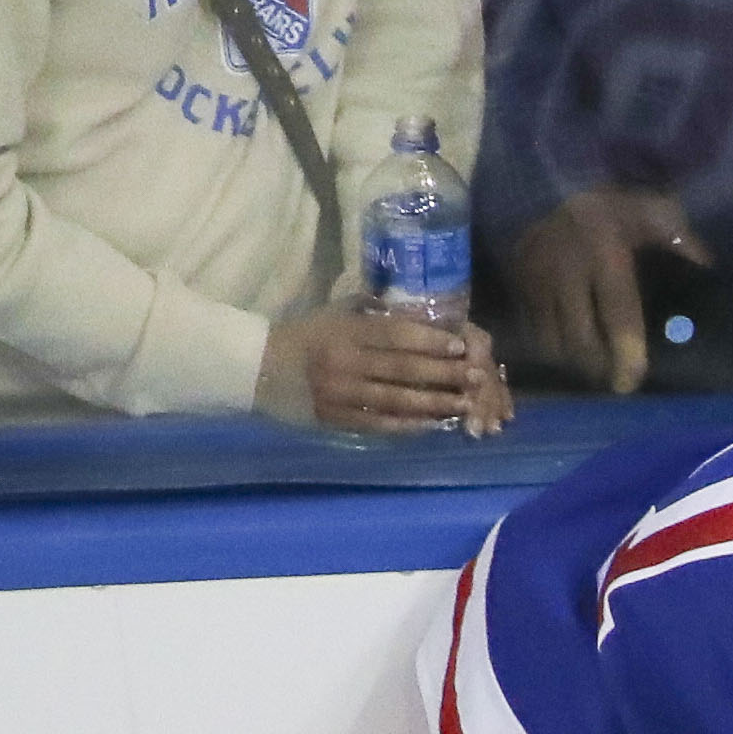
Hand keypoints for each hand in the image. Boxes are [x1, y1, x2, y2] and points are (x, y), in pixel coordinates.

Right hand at [261, 304, 508, 434]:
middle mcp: (345, 363)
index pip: (394, 335)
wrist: (256, 367)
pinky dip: (408, 425)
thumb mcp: (332, 315)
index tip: (460, 344)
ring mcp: (341, 394)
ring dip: (435, 403)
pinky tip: (433, 425)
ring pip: (397, 400)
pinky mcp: (337, 419)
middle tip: (476, 375)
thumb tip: (413, 308)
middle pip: (403, 369)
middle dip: (444, 373)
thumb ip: (369, 314)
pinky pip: (380, 423)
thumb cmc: (303, 336)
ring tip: (465, 404)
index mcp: (344, 332)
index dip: (430, 340)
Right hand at [505, 186, 705, 393]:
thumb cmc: (609, 199)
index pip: (618, 315)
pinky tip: (568, 349)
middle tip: (618, 380)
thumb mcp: (649, 210)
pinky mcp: (517, 279)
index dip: (626, 353)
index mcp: (605, 253)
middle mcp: (566, 270)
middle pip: (580, 338)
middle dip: (599, 367)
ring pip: (551, 339)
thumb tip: (707, 264)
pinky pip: (531, 325)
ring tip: (595, 368)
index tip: (632, 380)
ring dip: (574, 361)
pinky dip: (550, 344)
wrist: (545, 176)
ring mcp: (536, 276)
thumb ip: (677, 236)